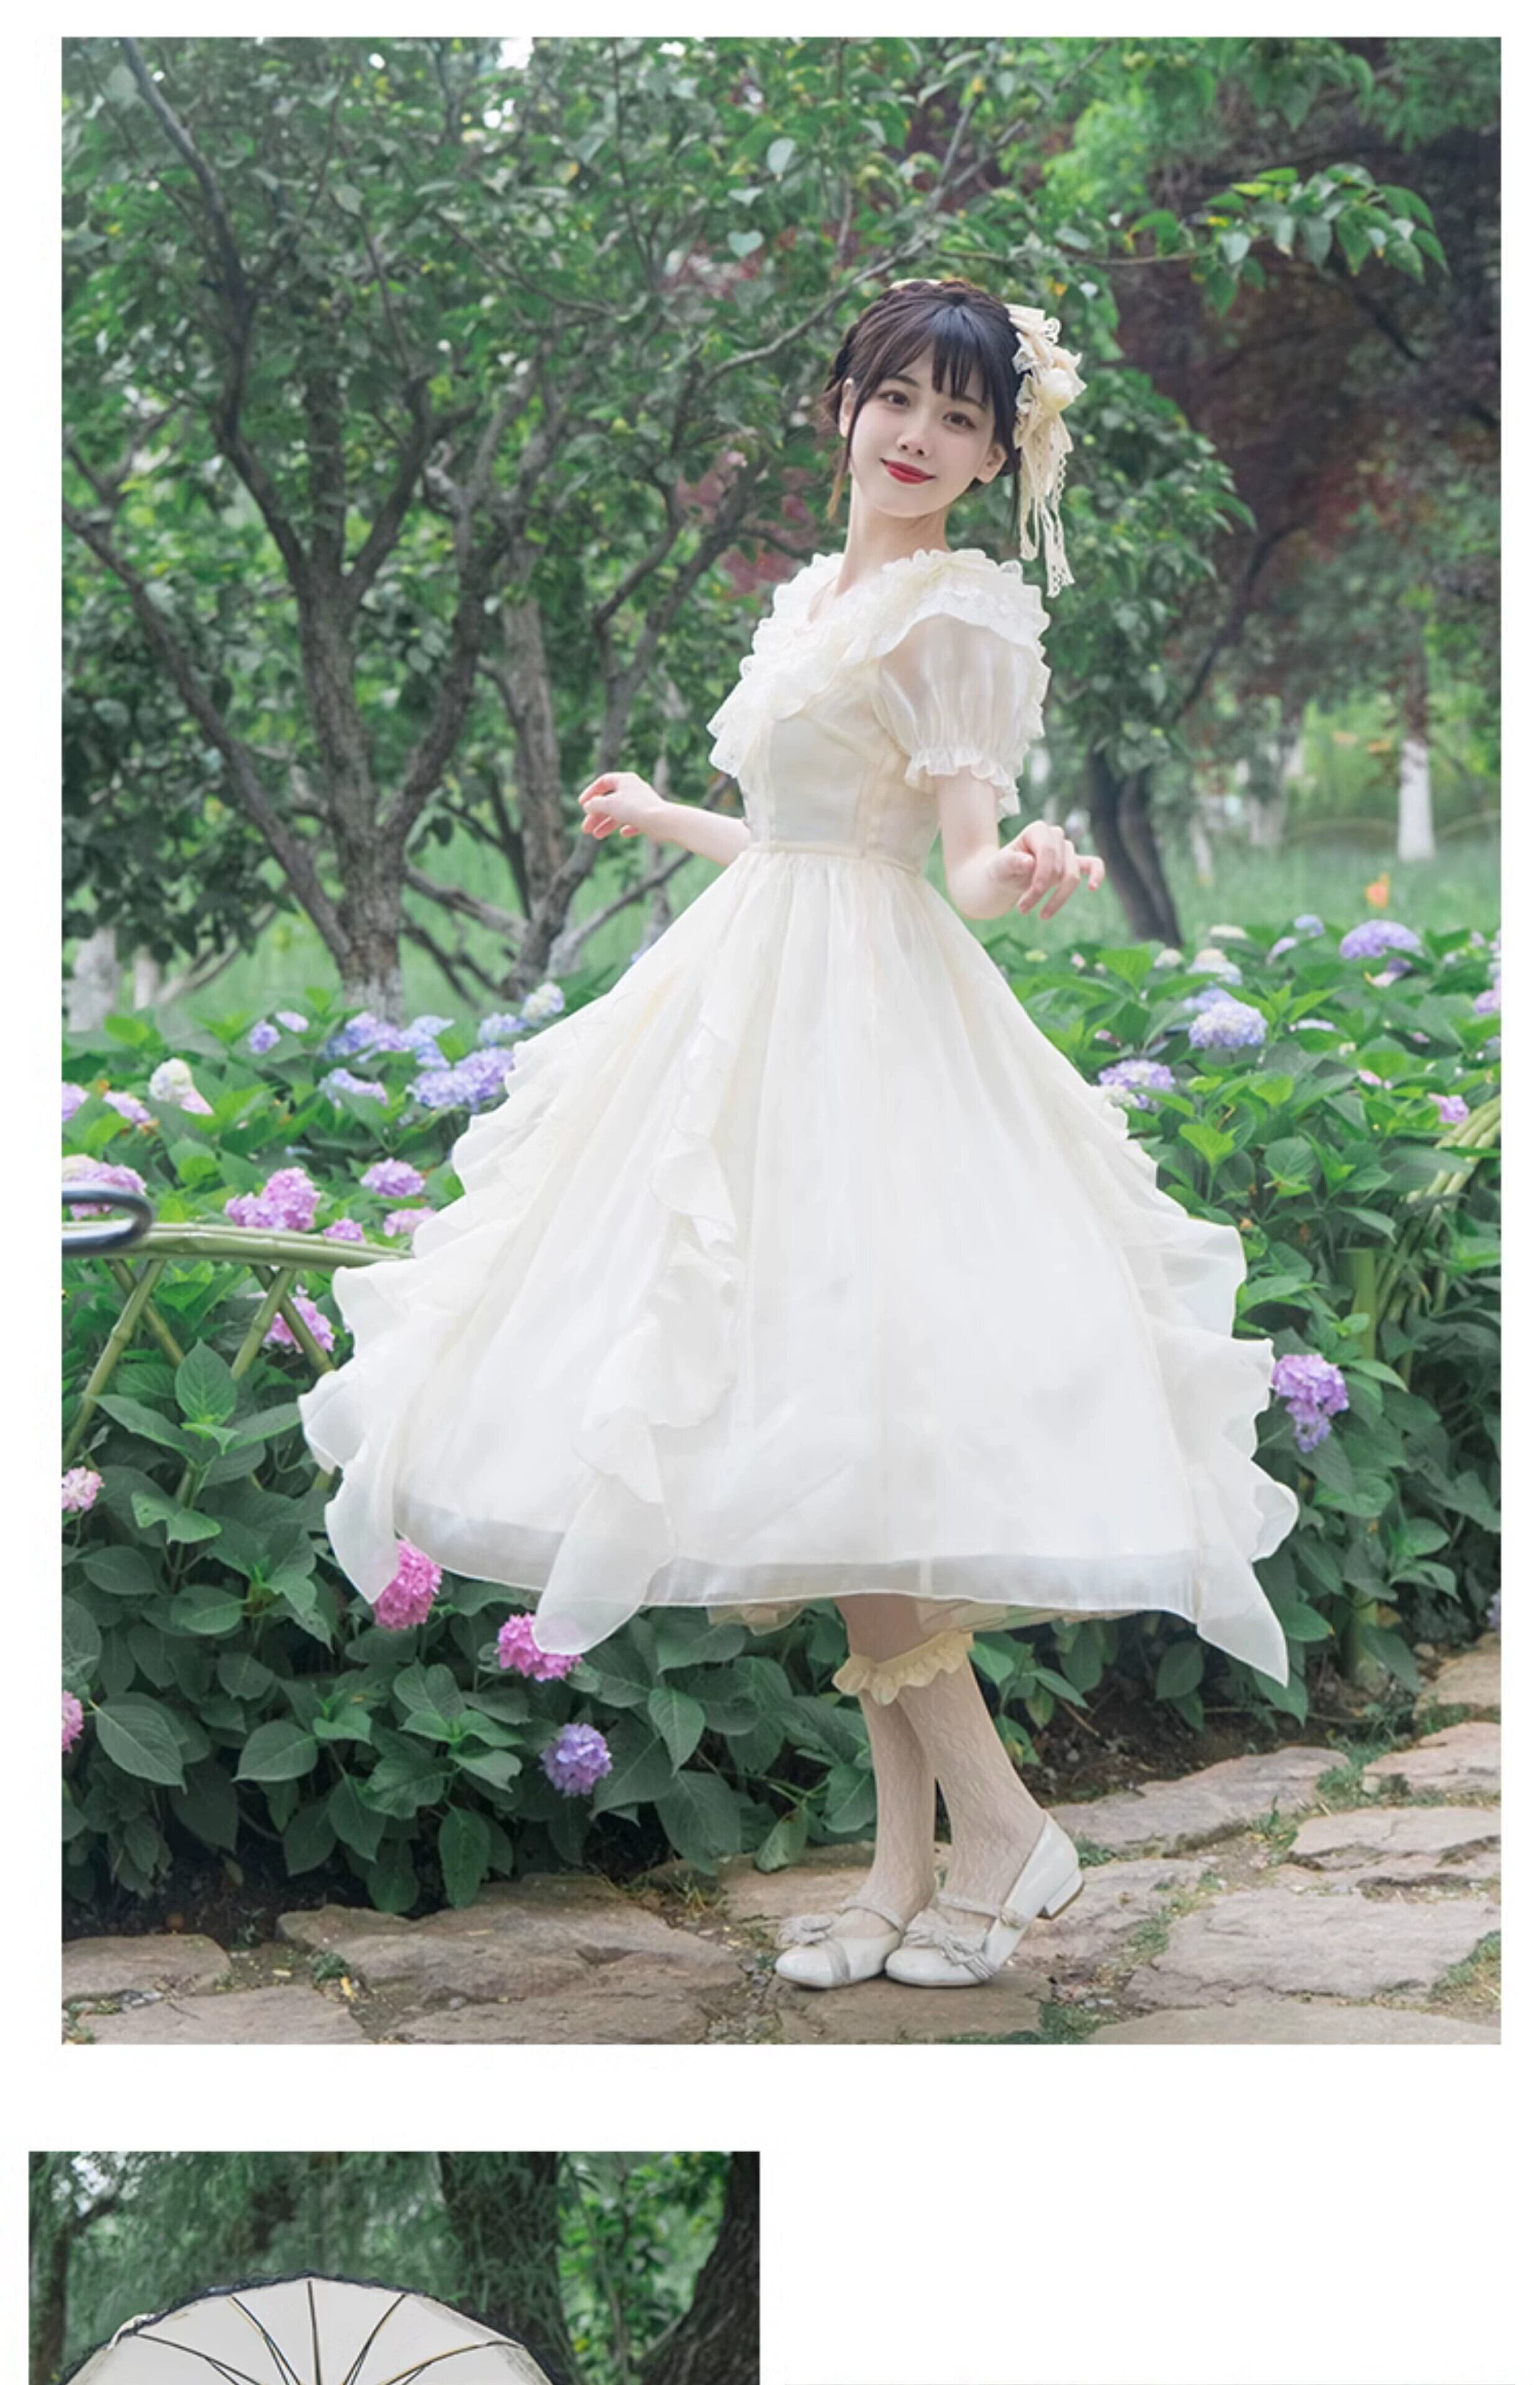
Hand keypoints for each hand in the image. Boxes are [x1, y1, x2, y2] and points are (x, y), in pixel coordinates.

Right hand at [577, 770, 665, 839]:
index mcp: (625, 780)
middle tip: (585, 829)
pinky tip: (623, 834)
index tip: (582, 805)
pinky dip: (627, 827)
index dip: (590, 792)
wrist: (663, 822)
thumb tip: (588, 806)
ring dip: (607, 824)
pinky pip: (635, 821)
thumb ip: (595, 804)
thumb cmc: (635, 809)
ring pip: (620, 813)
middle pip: (610, 801)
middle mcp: (634, 789)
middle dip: (596, 815)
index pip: (603, 782)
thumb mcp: (609, 804)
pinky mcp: (649, 816)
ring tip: (596, 836)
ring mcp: (642, 803)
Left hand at [990, 820, 1104, 917]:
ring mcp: (1067, 849)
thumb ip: (1012, 862)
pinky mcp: (1075, 862)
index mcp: (1037, 830)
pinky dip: (1097, 874)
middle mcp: (1055, 836)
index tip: (1026, 900)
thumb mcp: (999, 866)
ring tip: (1041, 916)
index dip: (1040, 876)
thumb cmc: (1002, 868)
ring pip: (1072, 876)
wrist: (1005, 876)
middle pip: (1058, 867)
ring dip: (1057, 899)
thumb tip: (1030, 862)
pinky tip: (1092, 887)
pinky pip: (1093, 864)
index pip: (1047, 852)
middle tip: (1022, 910)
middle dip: (1041, 892)